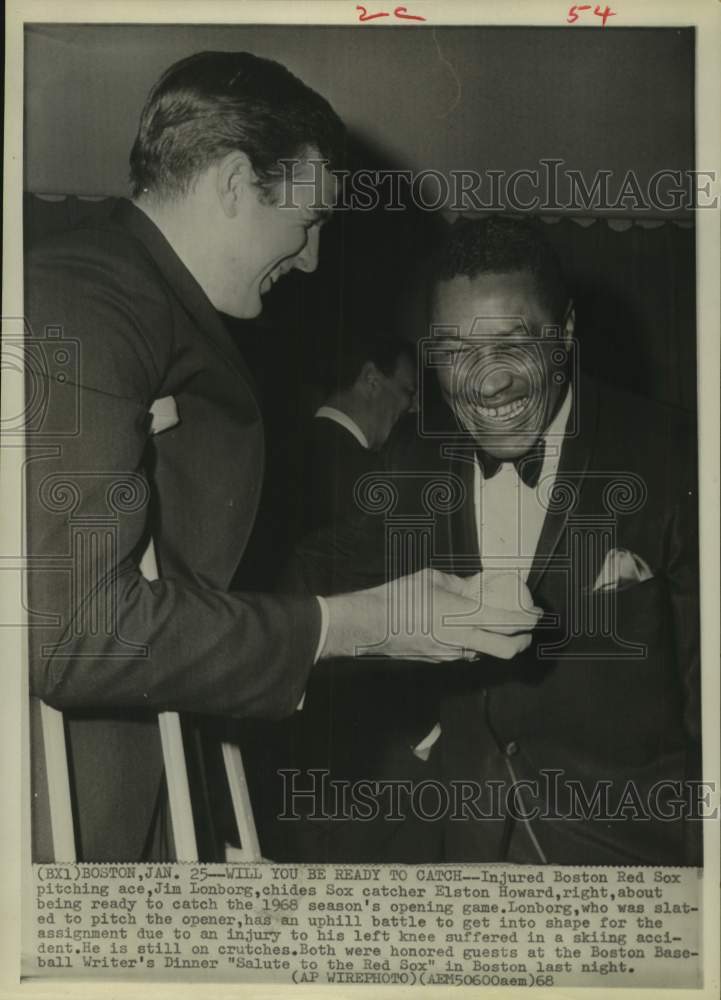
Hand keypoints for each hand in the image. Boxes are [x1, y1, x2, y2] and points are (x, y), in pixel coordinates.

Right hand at [321, 568, 540, 661]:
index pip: (508, 622)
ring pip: (486, 653)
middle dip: (522, 641)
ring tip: (497, 628)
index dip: (529, 619)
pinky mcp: (439, 660)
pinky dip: (474, 643)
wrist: (369, 624)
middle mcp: (461, 639)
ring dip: (497, 642)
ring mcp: (450, 653)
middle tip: (527, 630)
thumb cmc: (398, 597)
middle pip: (507, 650)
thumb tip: (474, 587)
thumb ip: (459, 584)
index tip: (537, 613)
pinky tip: (467, 631)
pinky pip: (465, 653)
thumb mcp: (433, 579)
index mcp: (462, 615)